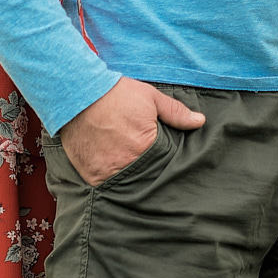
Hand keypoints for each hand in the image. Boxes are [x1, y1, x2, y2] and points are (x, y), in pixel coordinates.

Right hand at [58, 77, 202, 184]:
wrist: (77, 93)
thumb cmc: (115, 94)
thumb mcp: (150, 98)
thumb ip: (176, 113)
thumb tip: (200, 121)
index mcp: (146, 148)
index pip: (164, 166)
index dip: (162, 162)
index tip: (159, 158)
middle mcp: (127, 165)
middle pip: (144, 178)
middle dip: (145, 172)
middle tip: (140, 162)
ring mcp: (107, 173)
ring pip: (124, 184)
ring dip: (126, 177)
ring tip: (124, 164)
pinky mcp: (90, 175)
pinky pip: (103, 184)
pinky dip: (107, 178)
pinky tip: (108, 164)